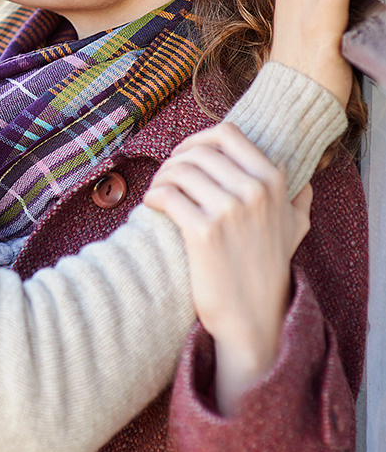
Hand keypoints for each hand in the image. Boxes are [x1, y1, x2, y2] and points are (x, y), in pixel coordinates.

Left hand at [144, 122, 311, 415]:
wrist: (254, 317)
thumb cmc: (268, 270)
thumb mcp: (295, 229)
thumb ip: (296, 198)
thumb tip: (298, 174)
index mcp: (273, 181)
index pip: (227, 134)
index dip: (199, 138)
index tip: (185, 153)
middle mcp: (253, 191)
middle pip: (198, 151)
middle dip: (175, 159)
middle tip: (168, 177)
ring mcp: (229, 211)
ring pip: (179, 170)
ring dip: (161, 177)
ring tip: (158, 191)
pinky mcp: (203, 232)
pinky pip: (167, 195)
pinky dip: (153, 196)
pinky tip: (152, 205)